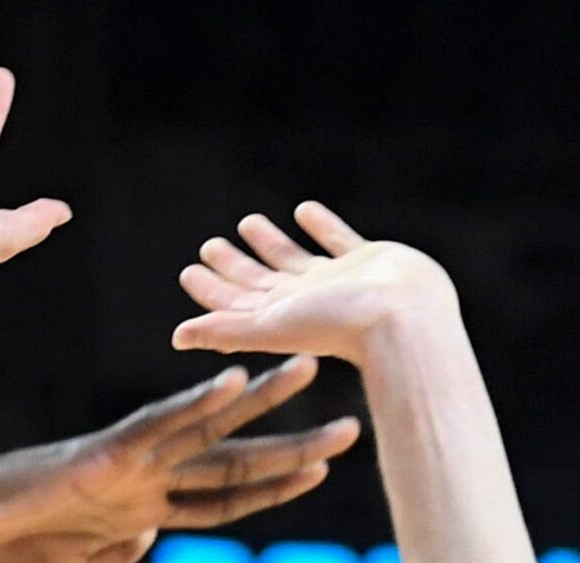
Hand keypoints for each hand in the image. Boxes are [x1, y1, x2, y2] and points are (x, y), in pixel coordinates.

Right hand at [0, 358, 362, 562]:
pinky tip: (234, 381)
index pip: (219, 498)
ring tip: (311, 370)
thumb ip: (108, 554)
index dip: (271, 486)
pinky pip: (155, 426)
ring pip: (205, 432)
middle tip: (353, 422)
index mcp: (135, 510)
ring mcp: (122, 465)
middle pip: (230, 461)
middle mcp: (139, 480)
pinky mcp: (97, 457)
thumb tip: (144, 541)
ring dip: (262, 406)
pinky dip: (195, 404)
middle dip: (292, 445)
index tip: (320, 470)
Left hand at [174, 202, 458, 364]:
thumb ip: (223, 330)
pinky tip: (305, 210)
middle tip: (210, 245)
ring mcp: (336, 281)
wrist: (403, 317)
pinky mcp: (368, 260)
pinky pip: (338, 238)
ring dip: (269, 242)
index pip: (233, 303)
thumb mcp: (269, 329)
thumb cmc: (336, 326)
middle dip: (233, 265)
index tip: (189, 270)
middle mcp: (304, 301)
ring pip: (294, 258)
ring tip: (247, 222)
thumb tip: (176, 337)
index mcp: (278, 319)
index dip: (210, 289)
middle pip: (258, 281)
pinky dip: (321, 225)